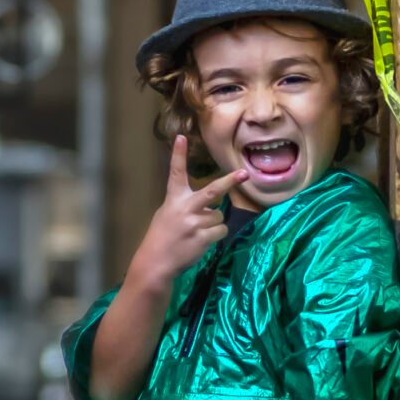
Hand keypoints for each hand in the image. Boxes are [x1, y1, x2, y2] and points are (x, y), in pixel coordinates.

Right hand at [127, 137, 249, 292]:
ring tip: (197, 232)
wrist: (156, 262)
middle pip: (213, 191)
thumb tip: (211, 205)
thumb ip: (186, 205)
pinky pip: (220, 231)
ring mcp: (195, 223)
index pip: (176, 173)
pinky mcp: (203, 238)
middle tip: (244, 173)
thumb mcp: (167, 214)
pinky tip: (201, 241)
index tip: (181, 137)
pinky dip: (215, 235)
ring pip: (219, 216)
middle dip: (230, 181)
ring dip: (213, 224)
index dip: (178, 155)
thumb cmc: (161, 237)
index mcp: (174, 199)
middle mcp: (185, 208)